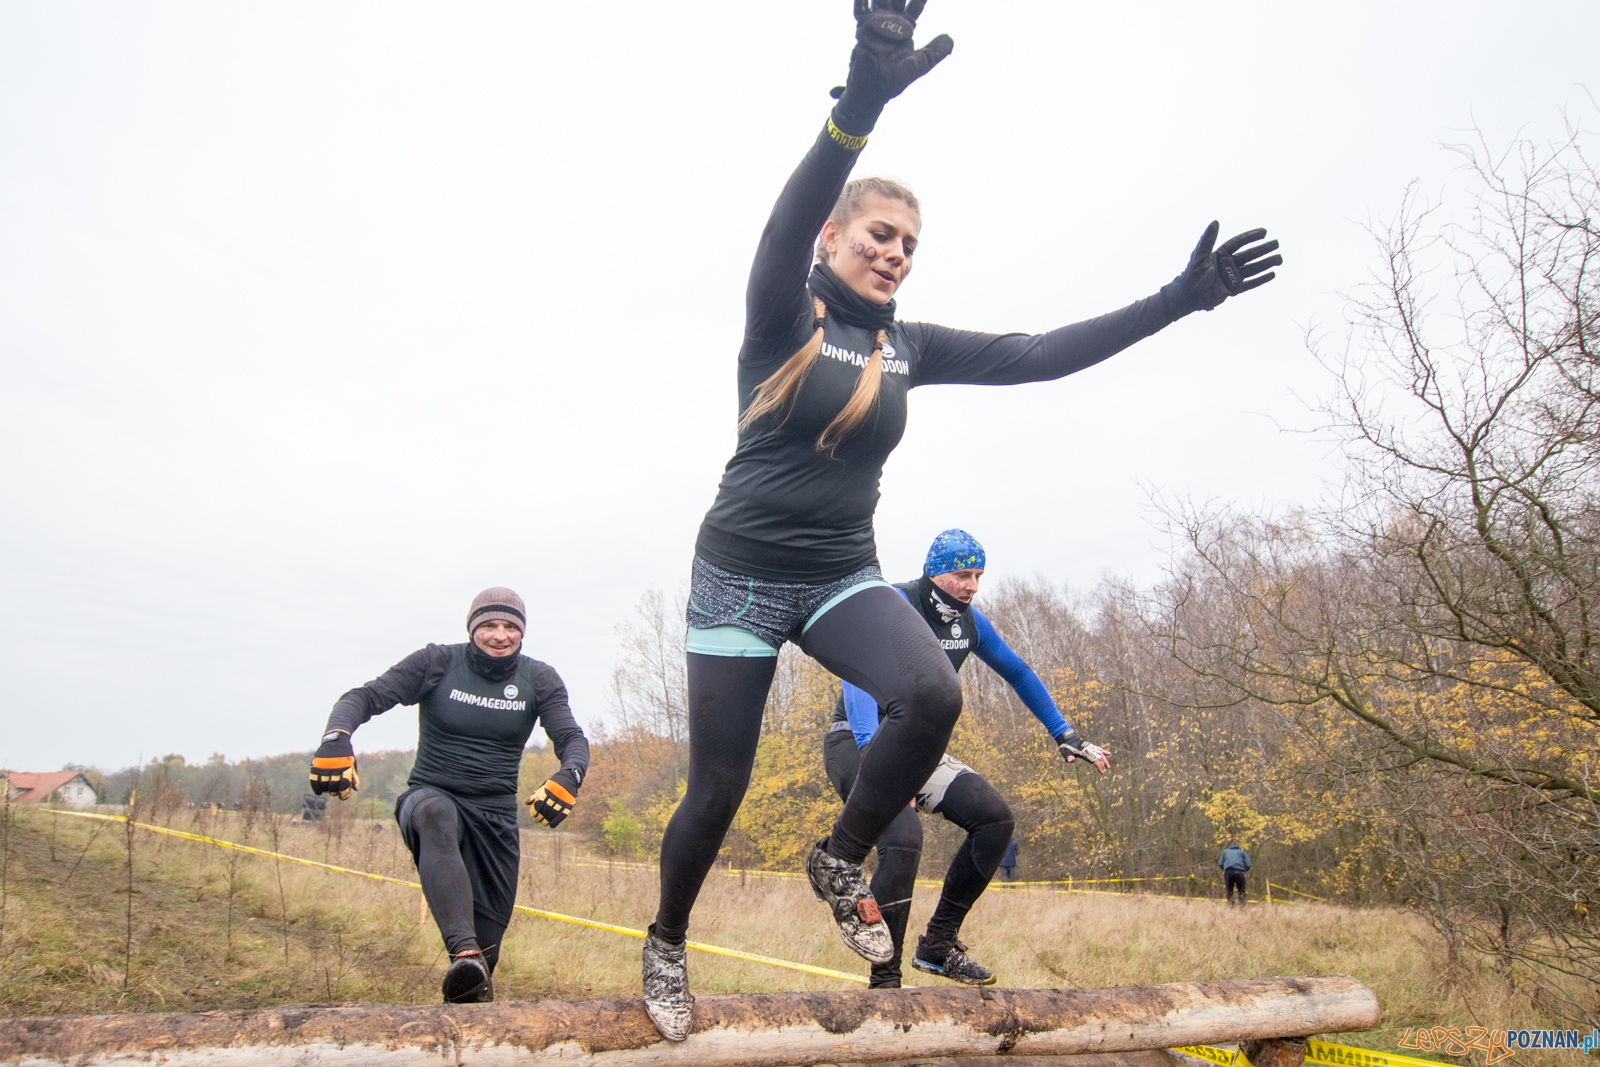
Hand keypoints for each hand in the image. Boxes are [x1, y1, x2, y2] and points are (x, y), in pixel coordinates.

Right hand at [309, 731, 359, 798]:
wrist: (336, 739)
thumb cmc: (346, 754)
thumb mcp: (352, 763)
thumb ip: (353, 776)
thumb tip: (355, 790)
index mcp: (346, 767)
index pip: (344, 785)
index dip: (344, 794)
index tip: (343, 797)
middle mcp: (335, 767)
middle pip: (333, 786)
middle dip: (334, 792)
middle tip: (335, 793)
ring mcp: (324, 766)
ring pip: (324, 784)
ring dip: (326, 790)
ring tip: (328, 790)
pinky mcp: (316, 764)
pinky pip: (314, 780)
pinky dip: (316, 788)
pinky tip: (319, 792)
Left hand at [527, 770, 579, 827]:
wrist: (569, 778)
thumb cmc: (553, 784)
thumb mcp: (544, 786)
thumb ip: (535, 794)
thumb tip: (526, 803)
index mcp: (547, 790)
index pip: (538, 804)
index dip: (534, 811)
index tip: (532, 815)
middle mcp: (555, 795)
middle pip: (545, 810)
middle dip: (539, 817)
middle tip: (536, 820)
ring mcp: (563, 800)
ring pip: (553, 813)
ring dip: (547, 820)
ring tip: (543, 823)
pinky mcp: (569, 804)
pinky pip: (562, 815)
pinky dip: (556, 821)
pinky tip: (552, 825)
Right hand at [830, 0, 953, 134]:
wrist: (875, 91)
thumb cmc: (897, 79)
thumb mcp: (921, 64)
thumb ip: (936, 51)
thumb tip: (951, 39)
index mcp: (905, 27)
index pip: (916, 4)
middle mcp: (890, 22)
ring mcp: (876, 24)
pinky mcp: (862, 30)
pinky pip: (860, 11)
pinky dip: (861, 0)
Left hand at [1055, 728, 1110, 773]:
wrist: (1067, 739)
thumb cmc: (1066, 747)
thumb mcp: (1065, 752)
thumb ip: (1069, 757)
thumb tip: (1071, 760)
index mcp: (1084, 752)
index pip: (1094, 760)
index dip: (1099, 766)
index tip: (1102, 772)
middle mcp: (1089, 749)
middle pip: (1098, 757)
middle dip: (1102, 764)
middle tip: (1105, 770)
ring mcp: (1090, 747)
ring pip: (1100, 754)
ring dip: (1104, 760)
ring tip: (1108, 767)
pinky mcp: (1090, 746)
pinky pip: (1098, 749)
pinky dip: (1103, 751)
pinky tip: (1109, 754)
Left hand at [1160, 222, 1281, 315]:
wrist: (1188, 296)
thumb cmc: (1191, 275)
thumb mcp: (1199, 255)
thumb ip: (1208, 239)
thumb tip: (1215, 221)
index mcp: (1220, 254)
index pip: (1239, 242)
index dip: (1251, 236)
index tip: (1264, 232)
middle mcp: (1228, 264)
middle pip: (1249, 254)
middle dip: (1263, 249)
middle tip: (1277, 243)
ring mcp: (1232, 276)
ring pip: (1253, 268)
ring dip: (1266, 263)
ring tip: (1280, 259)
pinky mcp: (1233, 289)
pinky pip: (1250, 284)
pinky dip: (1261, 279)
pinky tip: (1272, 274)